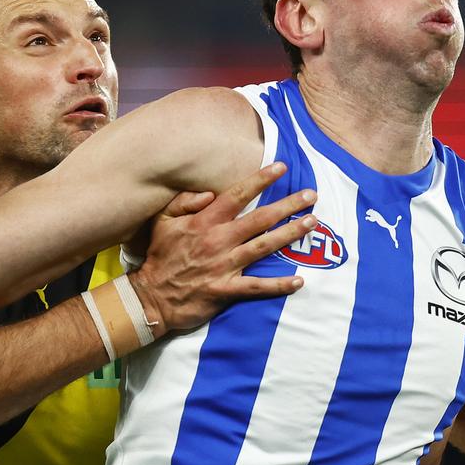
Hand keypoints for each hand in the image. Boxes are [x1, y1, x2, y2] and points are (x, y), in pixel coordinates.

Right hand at [131, 162, 315, 330]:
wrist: (151, 296)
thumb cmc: (160, 256)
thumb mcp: (163, 221)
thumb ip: (184, 201)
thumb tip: (210, 192)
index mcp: (205, 221)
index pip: (238, 195)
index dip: (261, 180)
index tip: (282, 167)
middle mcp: (219, 240)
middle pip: (260, 218)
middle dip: (288, 205)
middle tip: (312, 195)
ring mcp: (224, 266)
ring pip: (264, 246)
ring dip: (290, 234)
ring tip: (312, 223)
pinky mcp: (226, 290)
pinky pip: (257, 287)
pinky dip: (278, 285)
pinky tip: (298, 281)